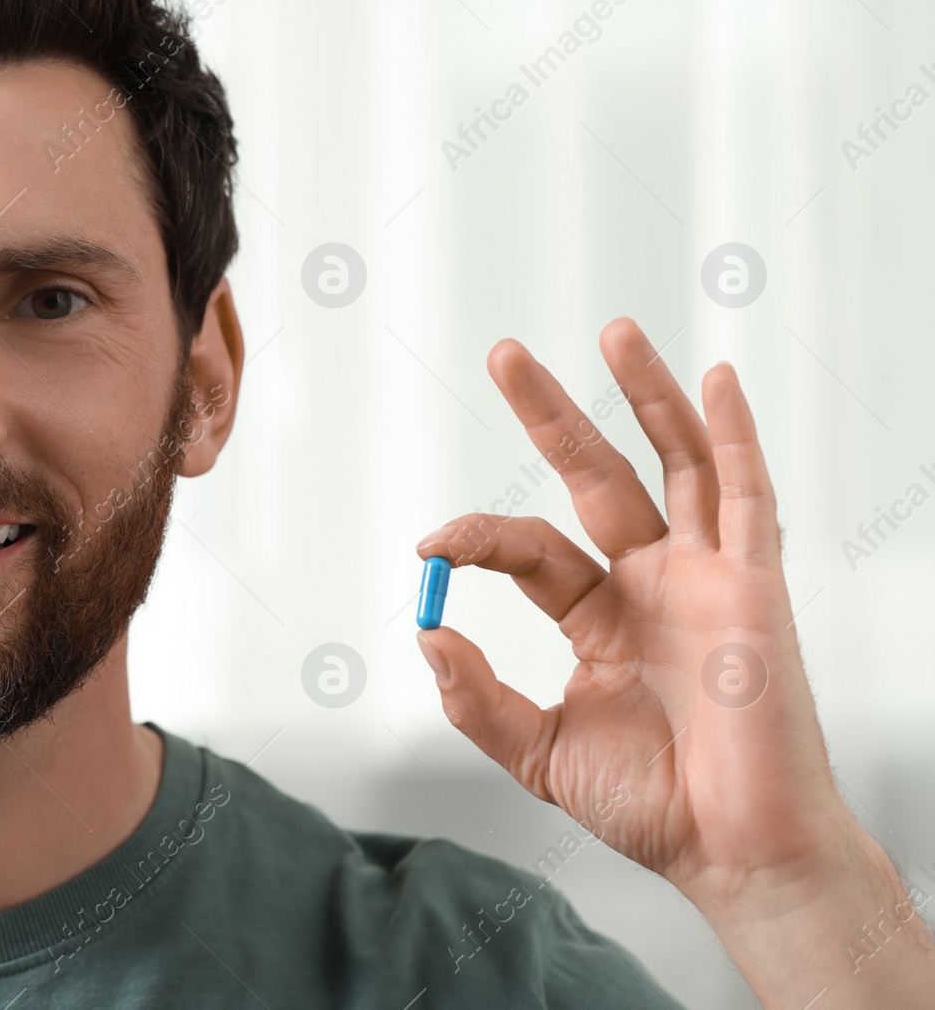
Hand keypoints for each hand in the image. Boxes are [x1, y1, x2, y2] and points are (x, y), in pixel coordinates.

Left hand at [413, 318, 932, 1004]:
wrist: (734, 851)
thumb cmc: (652, 806)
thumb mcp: (540, 753)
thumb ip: (478, 698)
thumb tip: (425, 635)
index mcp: (599, 617)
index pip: (530, 549)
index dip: (478, 536)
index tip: (430, 543)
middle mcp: (651, 583)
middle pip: (595, 475)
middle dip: (551, 413)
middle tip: (503, 353)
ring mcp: (705, 576)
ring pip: (673, 462)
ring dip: (644, 395)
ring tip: (611, 329)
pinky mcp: (755, 585)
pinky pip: (747, 495)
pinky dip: (733, 435)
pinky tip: (715, 380)